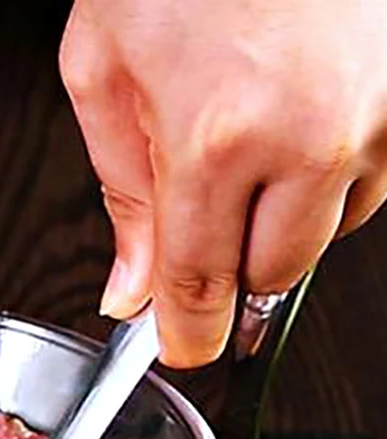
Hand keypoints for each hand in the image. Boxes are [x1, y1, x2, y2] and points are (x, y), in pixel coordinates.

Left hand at [60, 0, 386, 367]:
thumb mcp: (104, 66)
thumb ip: (120, 195)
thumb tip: (132, 290)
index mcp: (218, 137)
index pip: (201, 285)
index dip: (188, 333)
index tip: (180, 346)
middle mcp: (311, 137)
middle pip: (270, 278)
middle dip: (228, 269)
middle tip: (201, 217)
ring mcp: (379, 116)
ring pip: (326, 235)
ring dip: (281, 216)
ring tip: (248, 136)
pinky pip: (371, 185)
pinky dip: (327, 175)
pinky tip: (294, 120)